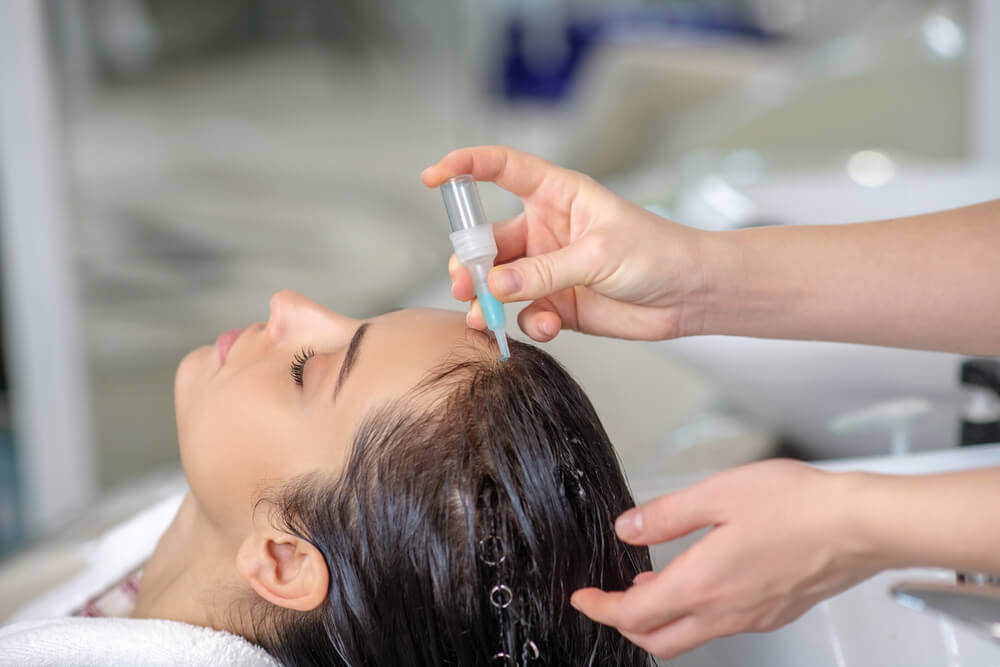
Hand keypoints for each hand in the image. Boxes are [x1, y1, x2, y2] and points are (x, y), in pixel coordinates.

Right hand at [422, 146, 707, 341]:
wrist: (688, 296)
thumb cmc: (657, 253)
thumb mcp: (598, 255)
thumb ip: (544, 272)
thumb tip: (494, 285)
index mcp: (557, 195)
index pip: (502, 169)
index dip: (465, 167)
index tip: (433, 178)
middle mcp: (546, 229)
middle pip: (490, 240)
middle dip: (471, 262)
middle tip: (464, 284)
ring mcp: (549, 268)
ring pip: (500, 282)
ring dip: (487, 299)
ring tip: (482, 316)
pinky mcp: (556, 304)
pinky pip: (524, 314)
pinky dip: (526, 323)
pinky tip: (545, 327)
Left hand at [570, 459, 879, 659]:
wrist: (861, 524)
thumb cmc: (797, 506)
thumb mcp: (716, 495)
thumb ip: (665, 515)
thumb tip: (628, 529)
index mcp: (701, 585)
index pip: (633, 615)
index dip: (600, 610)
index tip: (583, 598)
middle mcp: (725, 612)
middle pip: (657, 640)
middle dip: (625, 624)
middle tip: (610, 599)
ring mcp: (753, 618)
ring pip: (691, 636)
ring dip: (661, 618)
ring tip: (650, 585)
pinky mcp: (775, 613)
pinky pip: (724, 625)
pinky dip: (697, 612)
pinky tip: (701, 580)